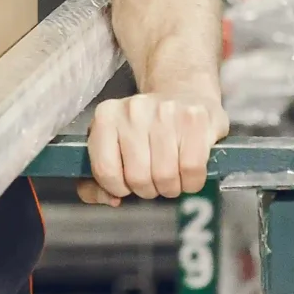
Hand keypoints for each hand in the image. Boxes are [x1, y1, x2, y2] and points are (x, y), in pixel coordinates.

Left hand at [76, 91, 227, 206]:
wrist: (185, 93)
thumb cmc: (148, 128)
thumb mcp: (115, 142)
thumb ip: (99, 176)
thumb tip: (111, 199)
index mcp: (107, 116)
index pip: (106, 170)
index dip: (119, 188)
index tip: (128, 185)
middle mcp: (134, 110)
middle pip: (138, 178)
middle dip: (149, 190)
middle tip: (154, 182)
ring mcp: (166, 112)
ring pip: (165, 177)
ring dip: (171, 188)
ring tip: (173, 178)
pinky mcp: (194, 118)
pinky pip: (191, 170)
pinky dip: (192, 182)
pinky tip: (189, 174)